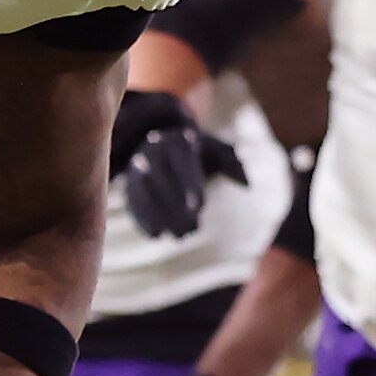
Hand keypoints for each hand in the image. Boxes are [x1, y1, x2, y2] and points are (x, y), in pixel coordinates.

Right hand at [107, 89, 238, 241]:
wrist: (161, 145)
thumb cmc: (196, 153)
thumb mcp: (215, 150)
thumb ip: (231, 162)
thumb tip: (246, 183)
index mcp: (175, 139)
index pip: (180, 159)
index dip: (188, 183)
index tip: (199, 207)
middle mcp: (151, 150)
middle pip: (159, 176)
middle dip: (174, 203)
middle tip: (192, 228)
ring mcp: (136, 168)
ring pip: (142, 190)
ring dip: (159, 214)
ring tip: (179, 235)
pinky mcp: (128, 185)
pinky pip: (132, 201)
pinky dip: (142, 218)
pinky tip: (156, 235)